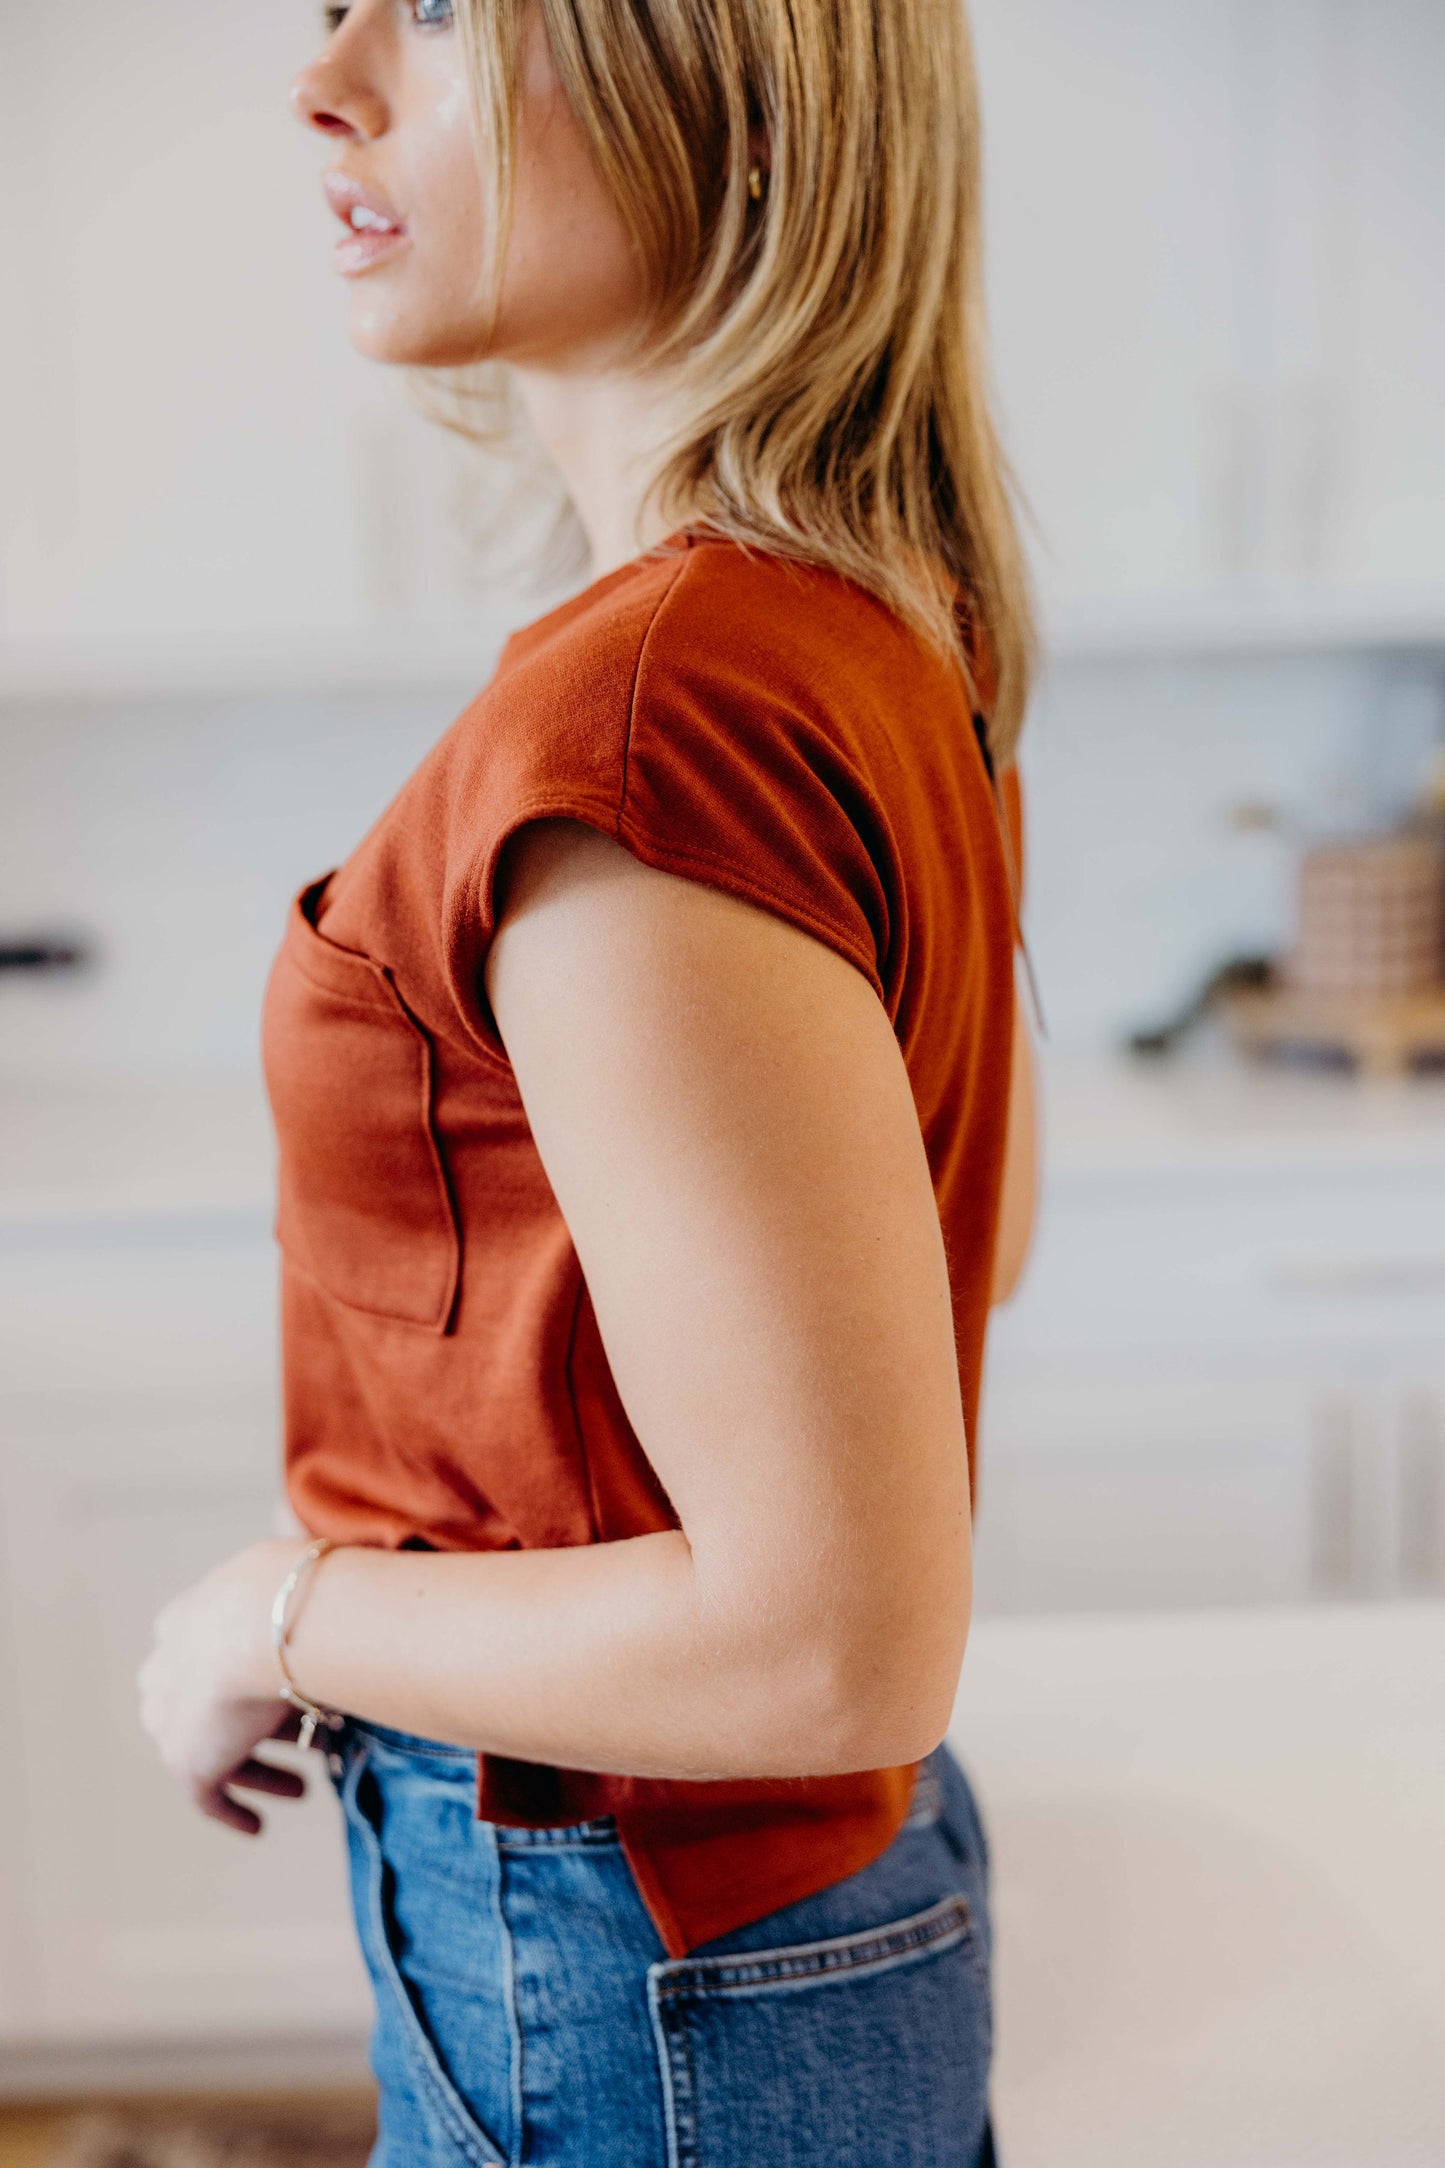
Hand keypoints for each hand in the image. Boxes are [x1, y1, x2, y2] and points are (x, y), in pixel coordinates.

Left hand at [138, 1537, 315, 1833]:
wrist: (266, 1623)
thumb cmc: (292, 1585)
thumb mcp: (281, 1554)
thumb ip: (281, 1537)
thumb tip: (291, 1504)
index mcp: (185, 1619)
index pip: (191, 1649)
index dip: (231, 1672)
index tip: (273, 1684)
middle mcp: (167, 1672)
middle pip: (198, 1706)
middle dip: (244, 1725)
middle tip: (293, 1738)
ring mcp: (174, 1722)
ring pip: (213, 1755)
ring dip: (256, 1771)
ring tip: (300, 1786)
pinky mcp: (189, 1766)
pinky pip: (211, 1799)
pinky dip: (235, 1810)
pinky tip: (261, 1825)